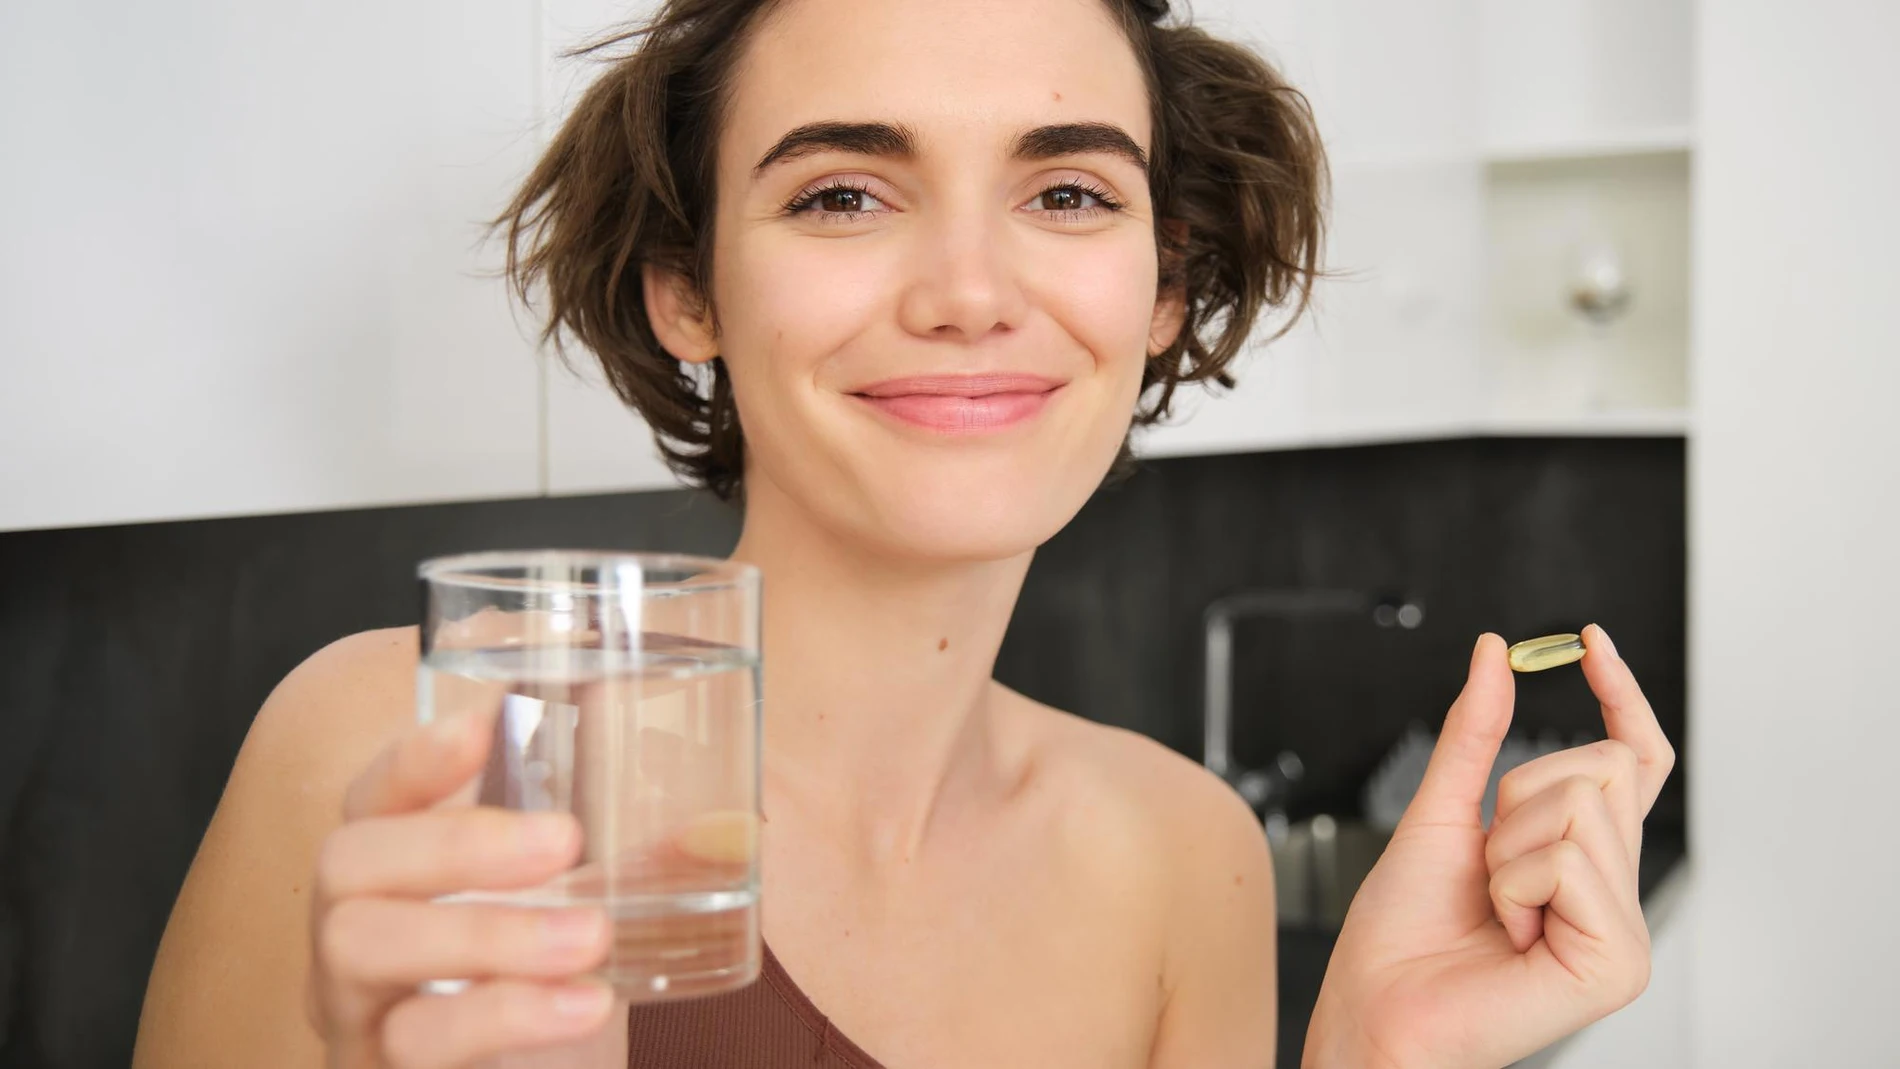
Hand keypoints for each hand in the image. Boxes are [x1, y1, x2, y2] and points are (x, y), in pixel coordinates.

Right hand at [307, 710, 621, 1068]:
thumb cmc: (539, 994)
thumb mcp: (585, 917)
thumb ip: (647, 869)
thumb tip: (731, 830)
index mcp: (394, 872)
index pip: (373, 794)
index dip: (415, 756)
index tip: (485, 724)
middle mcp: (353, 932)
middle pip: (347, 860)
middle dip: (455, 840)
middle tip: (566, 840)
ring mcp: (353, 1012)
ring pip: (364, 948)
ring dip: (485, 932)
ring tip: (593, 935)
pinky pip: (410, 1043)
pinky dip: (502, 1015)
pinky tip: (584, 1004)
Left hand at [1304, 625, 1675, 1068]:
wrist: (1374, 1007)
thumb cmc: (1400, 930)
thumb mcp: (1437, 808)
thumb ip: (1474, 733)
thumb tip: (1494, 651)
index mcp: (1583, 858)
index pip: (1632, 761)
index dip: (1620, 696)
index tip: (1590, 640)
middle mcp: (1614, 891)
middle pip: (1603, 767)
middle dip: (1519, 797)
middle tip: (1488, 868)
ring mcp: (1625, 931)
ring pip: (1584, 805)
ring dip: (1507, 848)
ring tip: (1493, 908)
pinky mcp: (1619, 962)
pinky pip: (1569, 860)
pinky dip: (1513, 885)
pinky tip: (1507, 934)